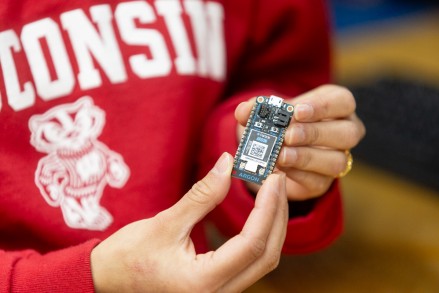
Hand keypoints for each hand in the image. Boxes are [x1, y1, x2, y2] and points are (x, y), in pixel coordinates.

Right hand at [91, 153, 287, 291]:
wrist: (108, 281)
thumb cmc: (127, 258)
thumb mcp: (164, 223)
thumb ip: (202, 196)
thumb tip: (227, 165)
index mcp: (203, 282)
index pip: (251, 244)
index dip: (267, 208)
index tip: (273, 180)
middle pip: (266, 255)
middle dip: (276, 215)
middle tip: (277, 182)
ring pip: (263, 260)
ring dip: (272, 225)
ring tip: (271, 193)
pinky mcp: (218, 285)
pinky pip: (251, 262)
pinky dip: (260, 235)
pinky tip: (259, 213)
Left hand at [235, 85, 365, 200]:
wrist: (272, 151)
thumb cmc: (279, 123)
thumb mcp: (268, 112)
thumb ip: (256, 109)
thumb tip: (243, 110)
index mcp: (336, 106)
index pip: (342, 102)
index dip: (322, 107)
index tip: (297, 112)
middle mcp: (344, 131)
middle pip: (347, 133)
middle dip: (315, 134)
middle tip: (288, 135)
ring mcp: (337, 158)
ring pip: (336, 161)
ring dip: (306, 157)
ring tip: (281, 155)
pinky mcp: (323, 182)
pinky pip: (318, 181)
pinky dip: (298, 174)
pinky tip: (281, 169)